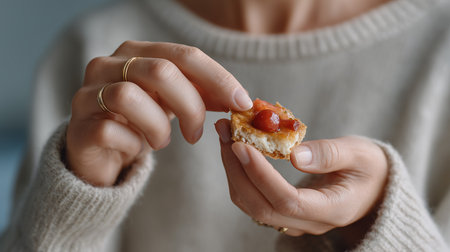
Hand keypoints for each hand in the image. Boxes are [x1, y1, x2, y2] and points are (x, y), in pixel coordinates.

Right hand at [66, 41, 251, 186]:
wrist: (99, 152)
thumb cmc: (140, 122)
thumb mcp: (174, 103)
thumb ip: (202, 95)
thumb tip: (241, 100)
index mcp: (136, 52)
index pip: (184, 55)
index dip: (217, 78)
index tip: (241, 103)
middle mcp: (107, 64)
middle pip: (161, 71)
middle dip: (190, 106)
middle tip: (197, 134)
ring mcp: (88, 93)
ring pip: (130, 97)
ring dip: (158, 127)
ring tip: (161, 141)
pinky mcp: (78, 126)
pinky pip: (111, 131)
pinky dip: (134, 144)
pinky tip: (136, 148)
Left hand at [215, 119, 387, 235]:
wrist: (373, 187)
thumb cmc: (370, 168)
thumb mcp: (361, 155)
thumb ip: (330, 155)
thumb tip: (294, 155)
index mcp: (332, 210)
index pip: (287, 200)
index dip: (260, 174)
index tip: (240, 145)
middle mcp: (309, 223)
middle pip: (261, 206)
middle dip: (236, 169)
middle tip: (225, 132)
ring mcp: (294, 221)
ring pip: (252, 205)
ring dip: (233, 170)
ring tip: (225, 134)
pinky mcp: (284, 211)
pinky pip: (253, 198)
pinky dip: (239, 174)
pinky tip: (235, 148)